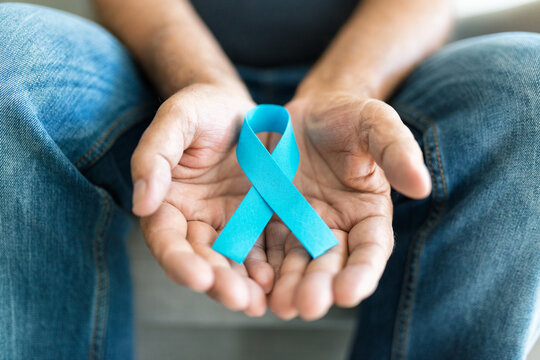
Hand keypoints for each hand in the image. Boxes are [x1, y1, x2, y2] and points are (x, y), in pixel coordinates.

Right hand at [130, 83, 273, 315]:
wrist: (243, 108)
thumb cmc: (203, 108)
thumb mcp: (177, 119)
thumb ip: (154, 155)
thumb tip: (140, 203)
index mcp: (168, 201)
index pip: (166, 239)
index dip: (179, 261)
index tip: (198, 278)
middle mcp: (196, 220)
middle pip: (201, 260)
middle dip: (217, 283)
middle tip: (239, 300)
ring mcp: (229, 224)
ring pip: (232, 263)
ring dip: (244, 285)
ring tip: (261, 302)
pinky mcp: (258, 222)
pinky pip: (262, 250)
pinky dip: (268, 269)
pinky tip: (279, 281)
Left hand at [266, 91, 431, 319]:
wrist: (301, 114)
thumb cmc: (344, 116)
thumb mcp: (373, 122)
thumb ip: (396, 149)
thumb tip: (421, 185)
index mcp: (366, 212)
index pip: (369, 248)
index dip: (362, 271)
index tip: (350, 291)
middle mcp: (334, 228)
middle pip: (329, 264)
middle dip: (320, 286)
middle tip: (307, 306)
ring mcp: (297, 227)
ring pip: (294, 263)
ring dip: (288, 286)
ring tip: (280, 304)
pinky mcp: (266, 222)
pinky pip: (261, 248)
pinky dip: (258, 267)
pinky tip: (251, 281)